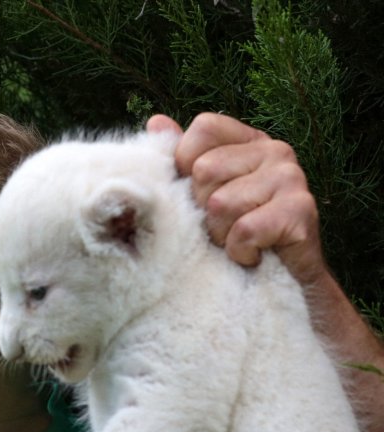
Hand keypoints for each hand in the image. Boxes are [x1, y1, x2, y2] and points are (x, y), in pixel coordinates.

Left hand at [147, 113, 326, 287]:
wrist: (282, 284)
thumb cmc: (234, 237)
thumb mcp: (200, 196)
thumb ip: (180, 160)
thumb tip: (156, 123)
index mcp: (248, 141)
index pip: (203, 128)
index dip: (186, 165)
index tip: (197, 195)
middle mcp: (275, 151)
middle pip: (205, 169)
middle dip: (202, 209)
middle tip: (223, 226)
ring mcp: (292, 178)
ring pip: (220, 203)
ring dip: (220, 234)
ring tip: (237, 241)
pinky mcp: (301, 211)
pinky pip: (244, 230)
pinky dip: (239, 251)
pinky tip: (252, 254)